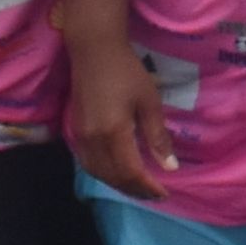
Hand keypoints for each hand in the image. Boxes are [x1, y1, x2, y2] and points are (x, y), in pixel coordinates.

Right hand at [66, 54, 170, 195]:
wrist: (94, 50)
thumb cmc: (127, 71)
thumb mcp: (149, 102)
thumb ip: (157, 136)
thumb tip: (169, 167)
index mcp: (113, 133)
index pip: (131, 172)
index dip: (147, 186)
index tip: (164, 193)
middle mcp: (93, 140)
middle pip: (113, 177)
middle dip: (135, 190)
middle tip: (154, 194)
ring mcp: (81, 137)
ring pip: (98, 173)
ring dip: (118, 184)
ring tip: (138, 187)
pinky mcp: (76, 131)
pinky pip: (88, 163)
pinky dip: (104, 174)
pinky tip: (117, 172)